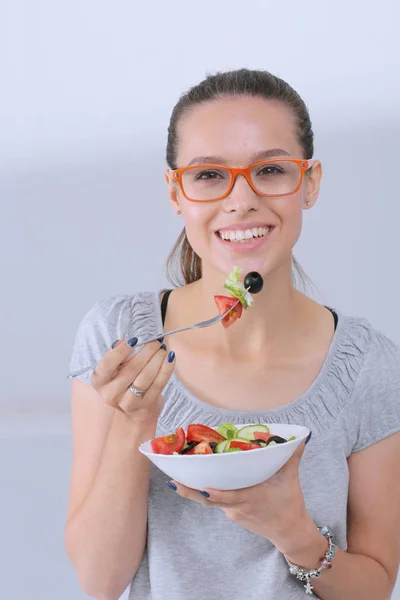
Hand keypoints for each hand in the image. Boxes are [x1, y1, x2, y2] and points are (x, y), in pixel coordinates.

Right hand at [91, 338, 174, 423]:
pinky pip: (158, 385)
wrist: (134, 410)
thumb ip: (117, 354)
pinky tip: (170, 358)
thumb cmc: (124, 383)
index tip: (135, 340)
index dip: (121, 351)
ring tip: (163, 349)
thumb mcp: (115, 369)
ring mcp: (127, 402)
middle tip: (156, 341)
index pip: (107, 364)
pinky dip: (166, 369)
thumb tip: (124, 341)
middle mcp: (110, 394)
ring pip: (145, 377)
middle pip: (131, 369)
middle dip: (146, 351)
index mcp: (99, 381)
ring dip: (157, 359)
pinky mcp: (145, 406)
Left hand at [169, 441, 312, 553]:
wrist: (289, 532)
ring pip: (210, 501)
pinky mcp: (232, 514)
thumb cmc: (290, 504)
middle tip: (173, 480)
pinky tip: (196, 482)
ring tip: (176, 479)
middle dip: (191, 491)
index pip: (228, 497)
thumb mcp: (291, 479)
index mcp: (252, 497)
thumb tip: (301, 437)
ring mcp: (233, 512)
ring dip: (194, 491)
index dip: (214, 493)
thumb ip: (292, 456)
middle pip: (210, 499)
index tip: (200, 485)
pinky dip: (206, 493)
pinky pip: (216, 502)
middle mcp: (238, 506)